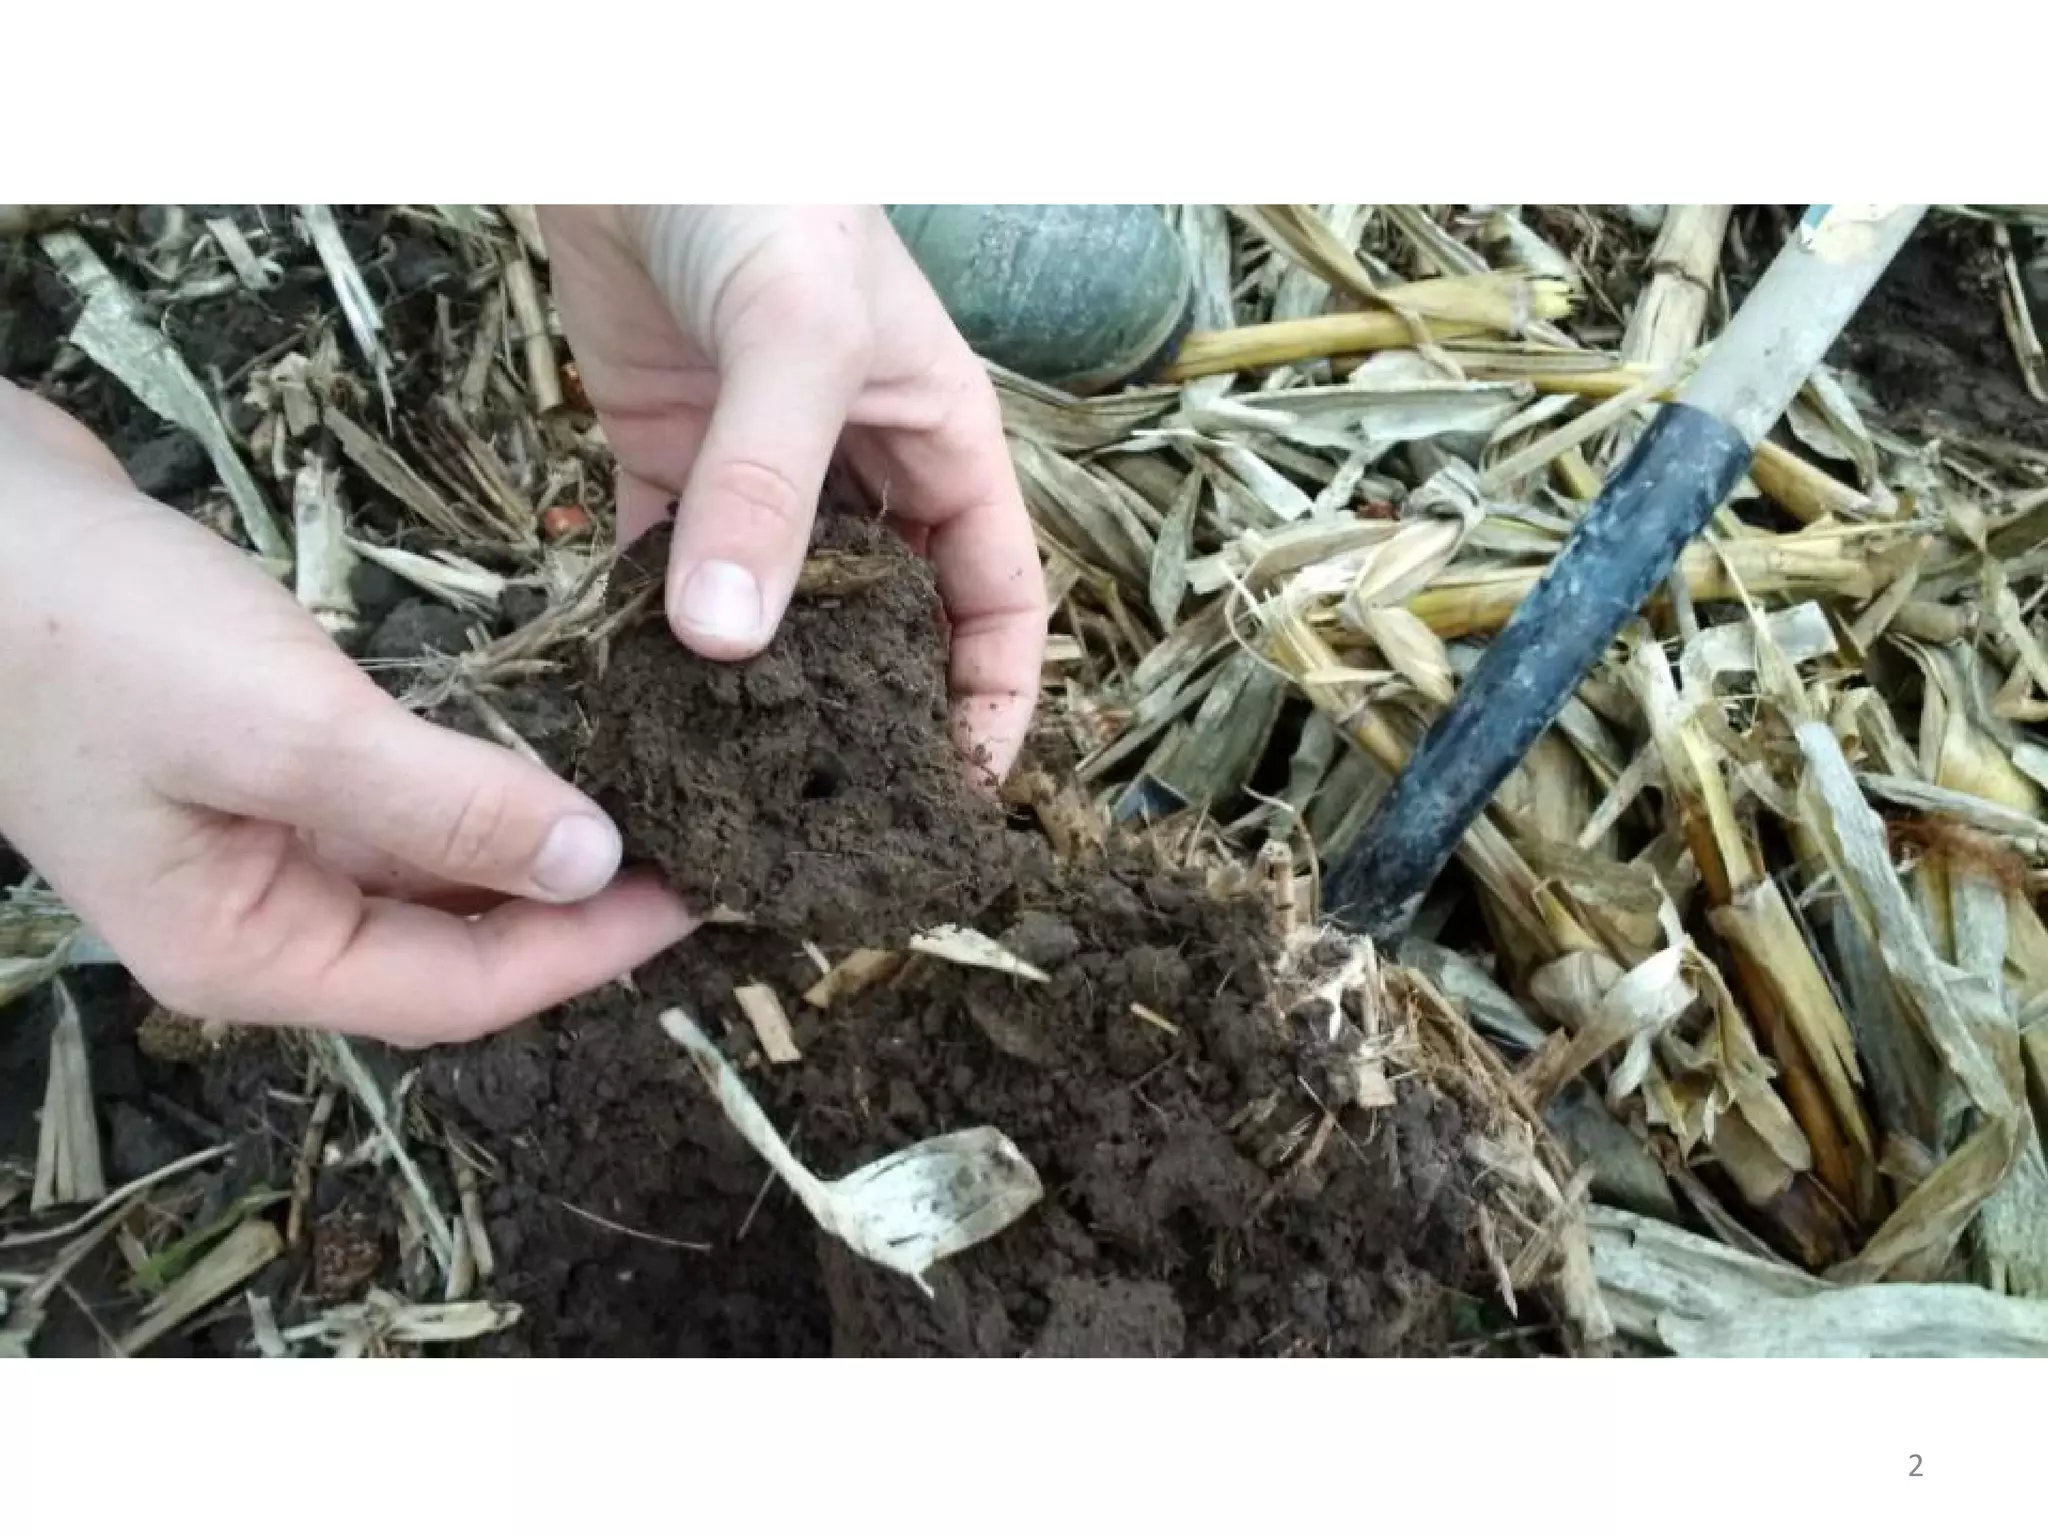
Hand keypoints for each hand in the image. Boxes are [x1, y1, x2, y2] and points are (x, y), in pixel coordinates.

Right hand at [0, 382, 696, 1044]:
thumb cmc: (91, 632)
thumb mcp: (284, 727)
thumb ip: (442, 805)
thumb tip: (590, 862)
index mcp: (250, 951)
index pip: (459, 992)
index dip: (586, 951)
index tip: (695, 896)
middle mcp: (255, 918)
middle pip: (451, 945)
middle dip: (572, 906)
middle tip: (694, 846)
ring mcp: (248, 842)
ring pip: (427, 871)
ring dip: (529, 843)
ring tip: (645, 798)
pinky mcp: (252, 763)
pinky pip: (393, 801)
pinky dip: (471, 784)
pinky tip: (537, 744)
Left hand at [539, 206, 1047, 780]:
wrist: (633, 117)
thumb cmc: (768, 197)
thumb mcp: (799, 340)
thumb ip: (767, 488)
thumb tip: (726, 646)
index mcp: (946, 451)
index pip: (1001, 606)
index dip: (995, 703)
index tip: (960, 798)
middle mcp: (866, 480)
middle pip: (891, 631)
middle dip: (874, 723)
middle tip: (828, 823)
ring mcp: (765, 481)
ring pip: (780, 616)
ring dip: (757, 694)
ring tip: (724, 788)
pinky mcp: (671, 469)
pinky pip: (672, 575)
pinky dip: (654, 634)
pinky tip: (632, 700)